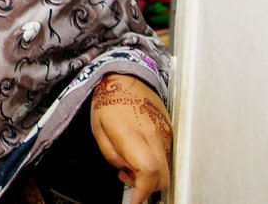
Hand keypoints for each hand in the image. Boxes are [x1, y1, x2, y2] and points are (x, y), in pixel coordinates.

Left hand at [89, 73, 171, 203]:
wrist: (125, 76)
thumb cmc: (108, 101)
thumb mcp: (98, 129)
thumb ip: (113, 155)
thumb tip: (128, 173)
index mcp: (132, 133)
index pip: (147, 170)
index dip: (142, 191)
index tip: (135, 201)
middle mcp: (154, 134)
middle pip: (162, 176)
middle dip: (146, 187)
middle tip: (126, 177)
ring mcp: (166, 133)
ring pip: (166, 168)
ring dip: (150, 175)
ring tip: (129, 162)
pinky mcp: (170, 131)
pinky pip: (166, 156)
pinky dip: (154, 163)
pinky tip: (139, 153)